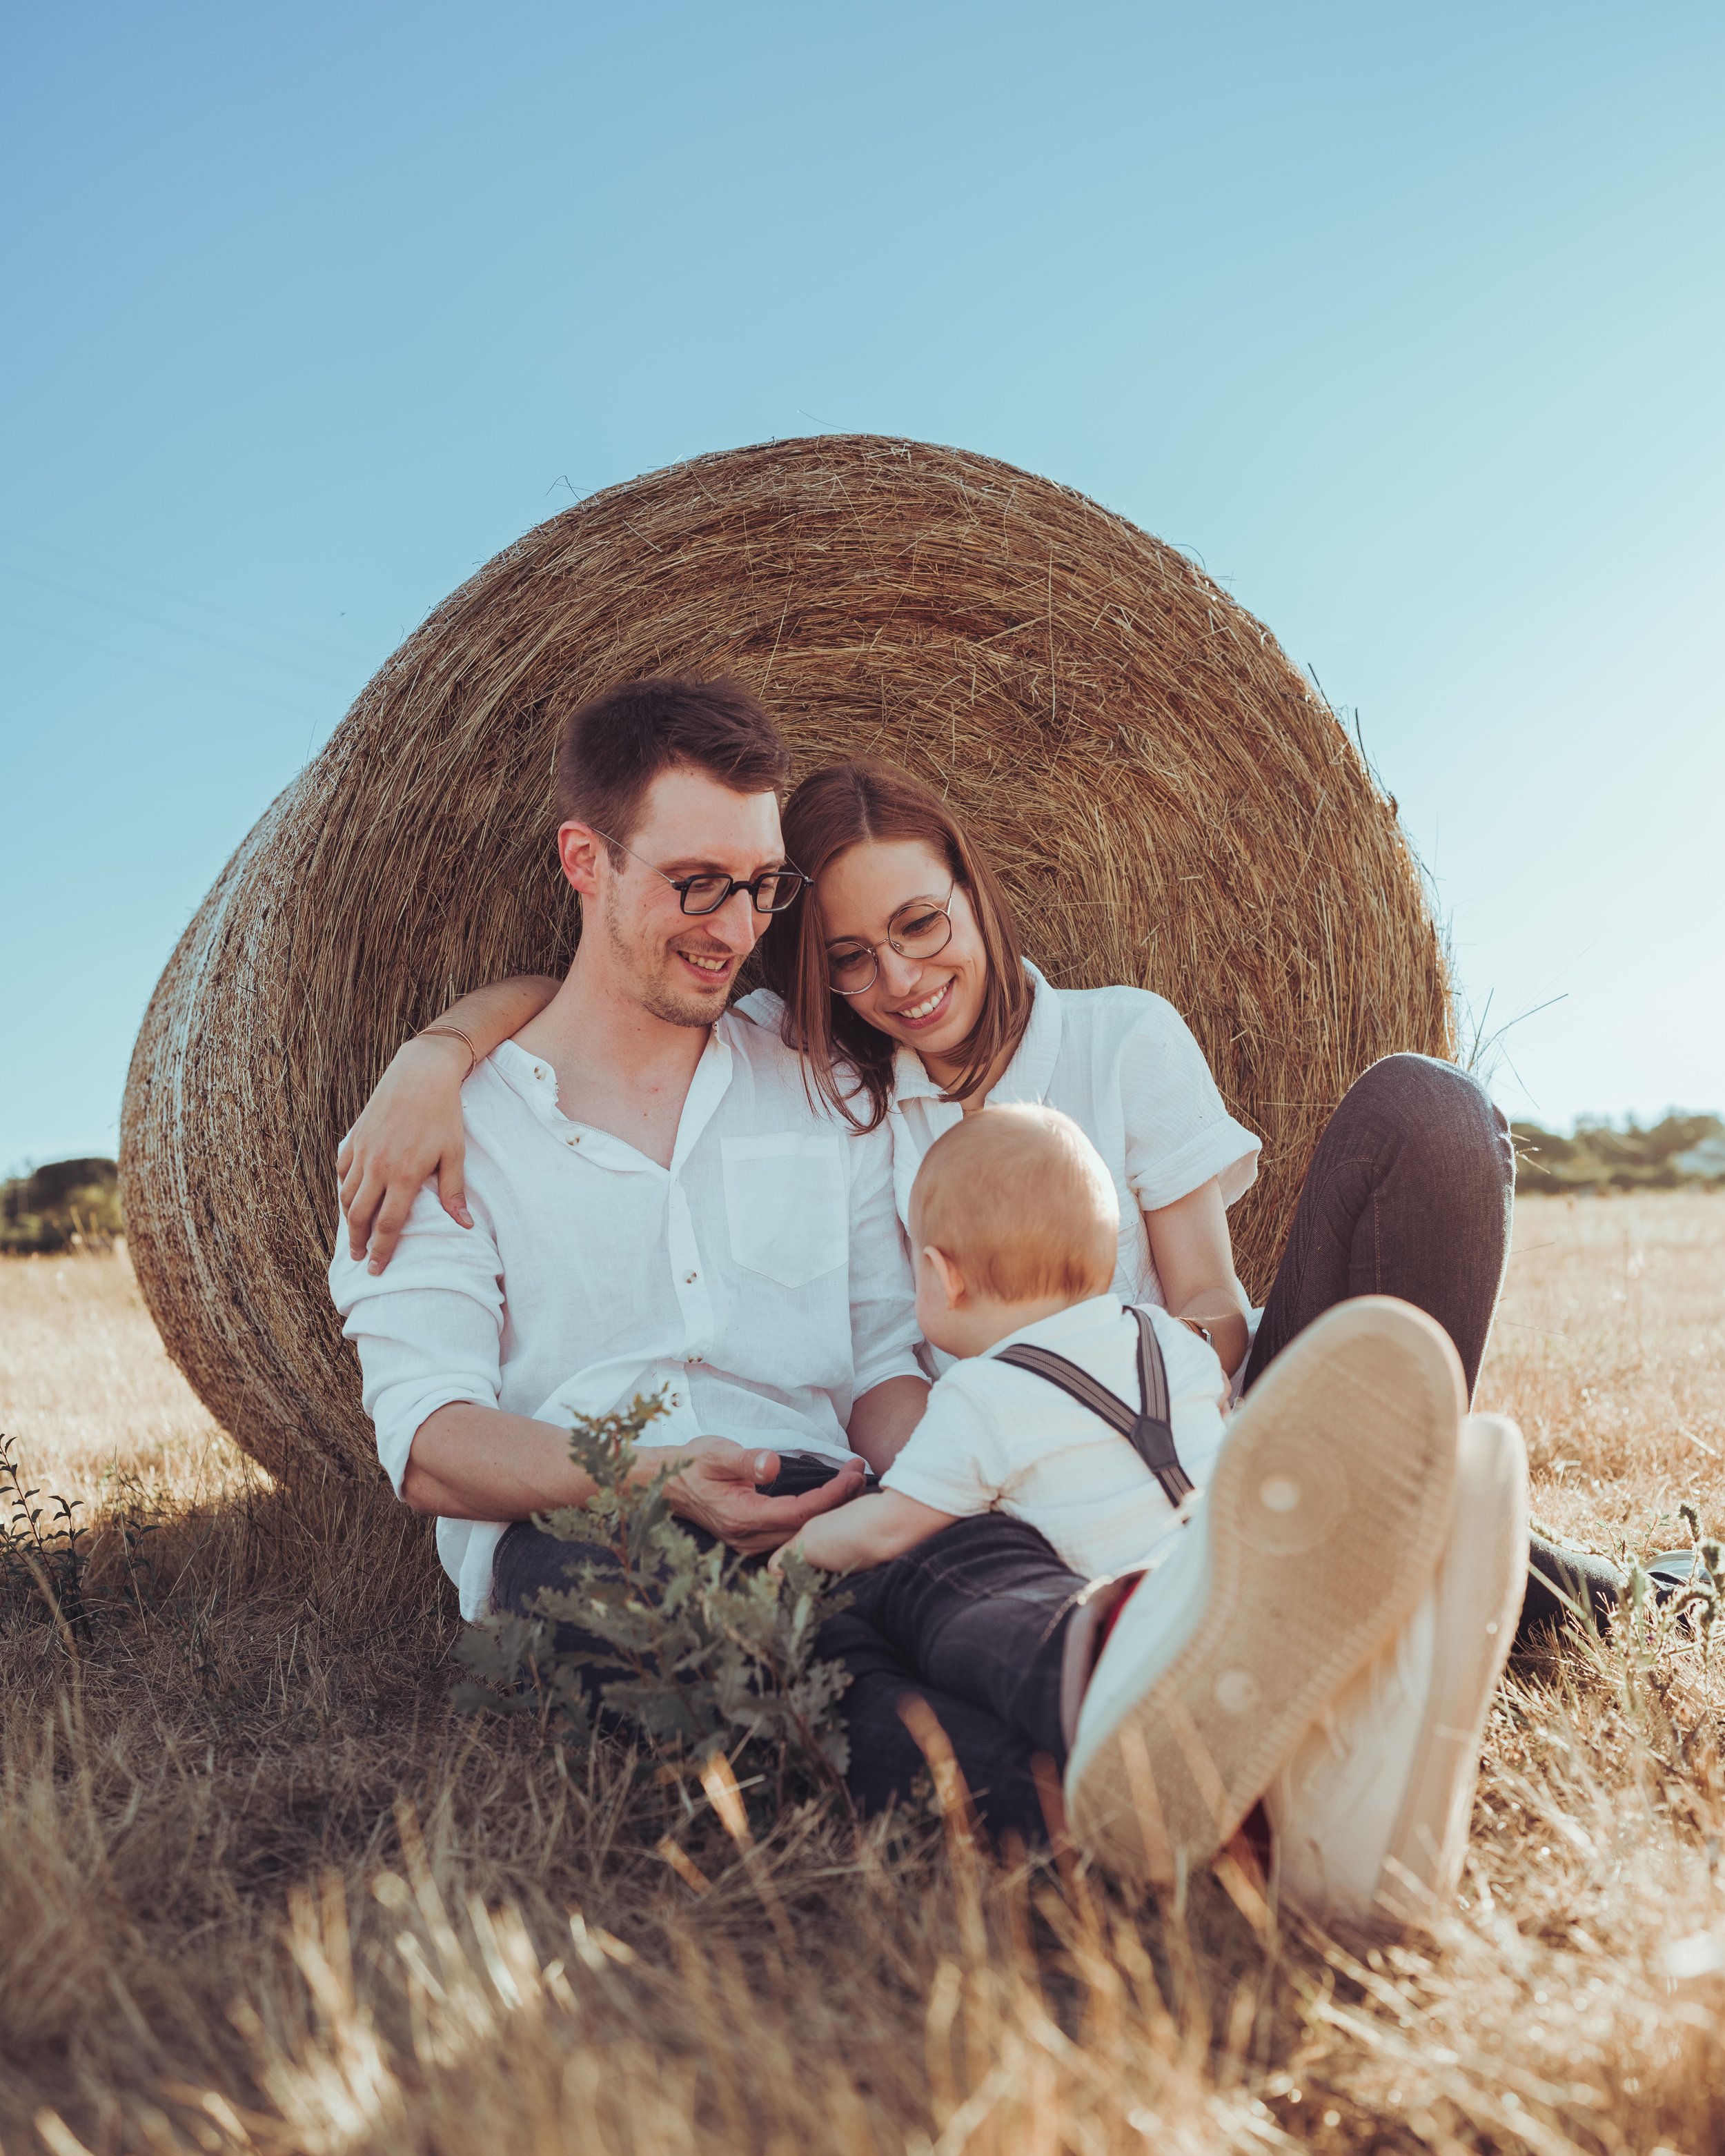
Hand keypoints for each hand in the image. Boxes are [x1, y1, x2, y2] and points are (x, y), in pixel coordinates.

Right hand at [339, 1034, 473, 1271]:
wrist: (421, 1073)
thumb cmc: (444, 1114)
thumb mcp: (454, 1154)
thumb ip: (453, 1192)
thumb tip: (464, 1225)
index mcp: (405, 1175)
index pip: (389, 1225)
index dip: (382, 1251)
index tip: (377, 1270)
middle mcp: (378, 1167)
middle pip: (359, 1216)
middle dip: (358, 1242)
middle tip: (360, 1259)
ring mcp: (363, 1152)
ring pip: (347, 1196)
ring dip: (348, 1220)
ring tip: (354, 1235)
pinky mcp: (355, 1138)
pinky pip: (343, 1172)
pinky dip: (343, 1189)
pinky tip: (350, 1198)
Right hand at [665, 1440, 866, 1555]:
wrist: (662, 1485)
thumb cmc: (690, 1464)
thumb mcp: (716, 1453)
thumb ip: (745, 1460)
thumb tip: (771, 1465)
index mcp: (742, 1517)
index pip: (799, 1512)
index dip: (830, 1496)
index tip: (852, 1474)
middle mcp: (747, 1538)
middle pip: (804, 1527)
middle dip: (837, 1503)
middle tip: (860, 1474)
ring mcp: (747, 1543)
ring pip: (798, 1535)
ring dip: (826, 1512)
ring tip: (850, 1484)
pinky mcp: (749, 1539)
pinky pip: (788, 1534)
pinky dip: (811, 1519)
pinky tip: (826, 1502)